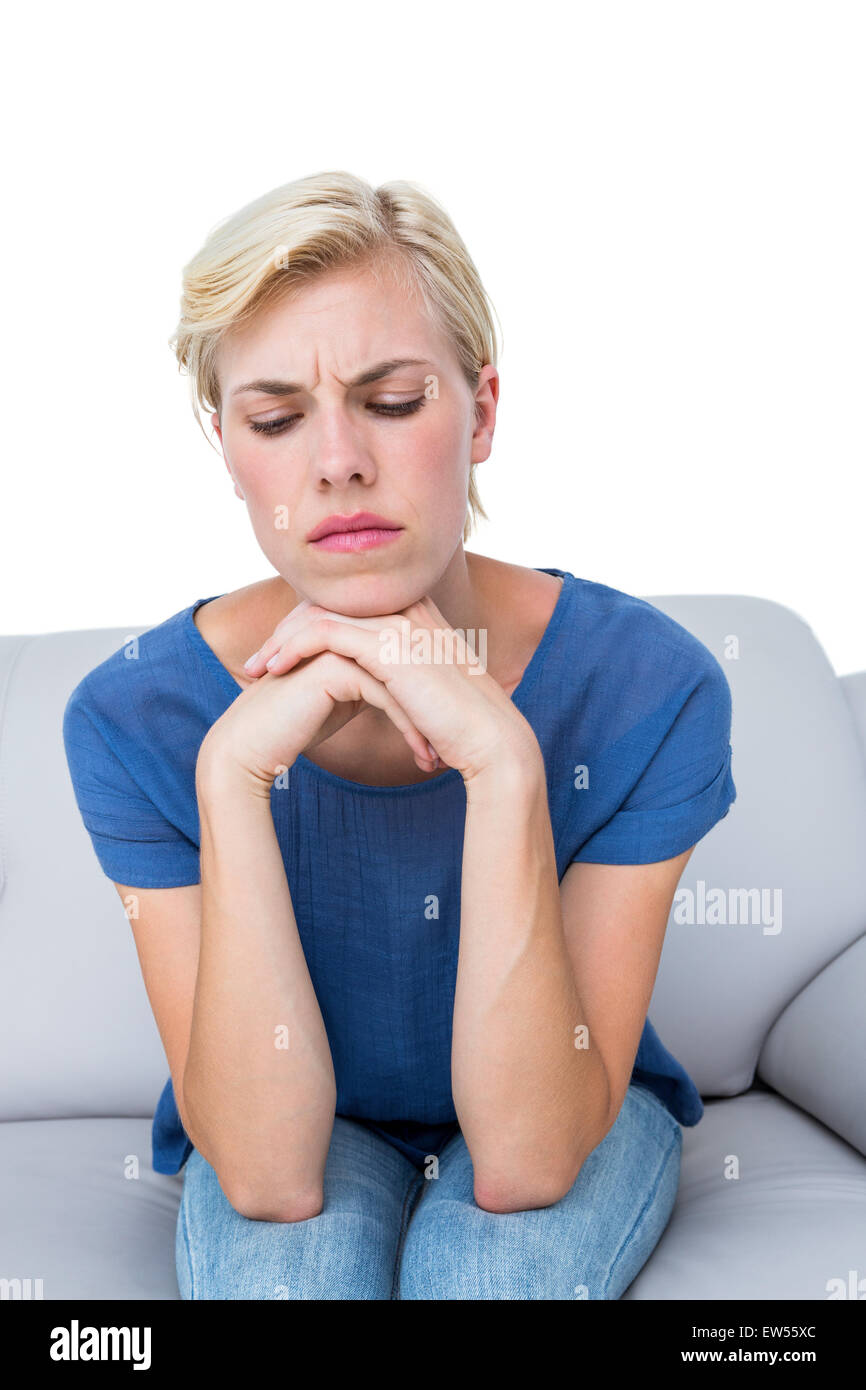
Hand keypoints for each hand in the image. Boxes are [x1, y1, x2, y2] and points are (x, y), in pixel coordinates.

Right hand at [198, 627, 438, 789]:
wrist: (251, 746)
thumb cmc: (295, 725)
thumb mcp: (346, 699)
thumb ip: (375, 681)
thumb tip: (418, 690)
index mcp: (352, 632)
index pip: (408, 660)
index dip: (430, 698)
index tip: (449, 732)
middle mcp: (347, 631)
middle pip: (411, 668)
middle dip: (434, 710)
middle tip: (455, 745)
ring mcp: (340, 645)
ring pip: (403, 682)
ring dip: (426, 723)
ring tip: (440, 759)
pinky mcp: (334, 666)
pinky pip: (387, 696)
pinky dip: (409, 729)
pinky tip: (422, 758)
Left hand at [242, 596, 540, 784]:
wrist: (495, 744)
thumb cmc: (464, 730)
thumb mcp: (427, 696)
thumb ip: (402, 681)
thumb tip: (377, 694)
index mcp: (419, 617)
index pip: (350, 604)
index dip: (310, 625)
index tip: (282, 656)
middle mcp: (410, 610)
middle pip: (330, 601)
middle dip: (287, 628)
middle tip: (258, 660)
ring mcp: (401, 623)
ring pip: (320, 613)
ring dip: (282, 639)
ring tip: (256, 669)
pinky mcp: (390, 646)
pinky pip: (324, 632)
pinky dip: (293, 648)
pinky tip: (273, 671)